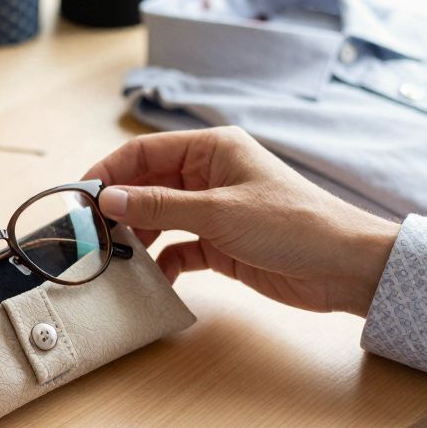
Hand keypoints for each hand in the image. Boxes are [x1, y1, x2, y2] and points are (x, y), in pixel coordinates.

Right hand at [84, 127, 399, 315]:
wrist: (346, 268)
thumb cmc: (294, 225)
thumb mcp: (220, 212)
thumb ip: (160, 205)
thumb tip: (108, 198)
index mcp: (212, 149)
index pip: (144, 152)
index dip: (109, 171)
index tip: (80, 197)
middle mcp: (209, 175)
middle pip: (147, 185)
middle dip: (119, 208)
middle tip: (92, 234)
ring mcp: (213, 210)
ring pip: (158, 217)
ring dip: (137, 236)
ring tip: (115, 257)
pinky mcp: (220, 244)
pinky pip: (177, 248)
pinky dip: (162, 262)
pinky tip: (151, 278)